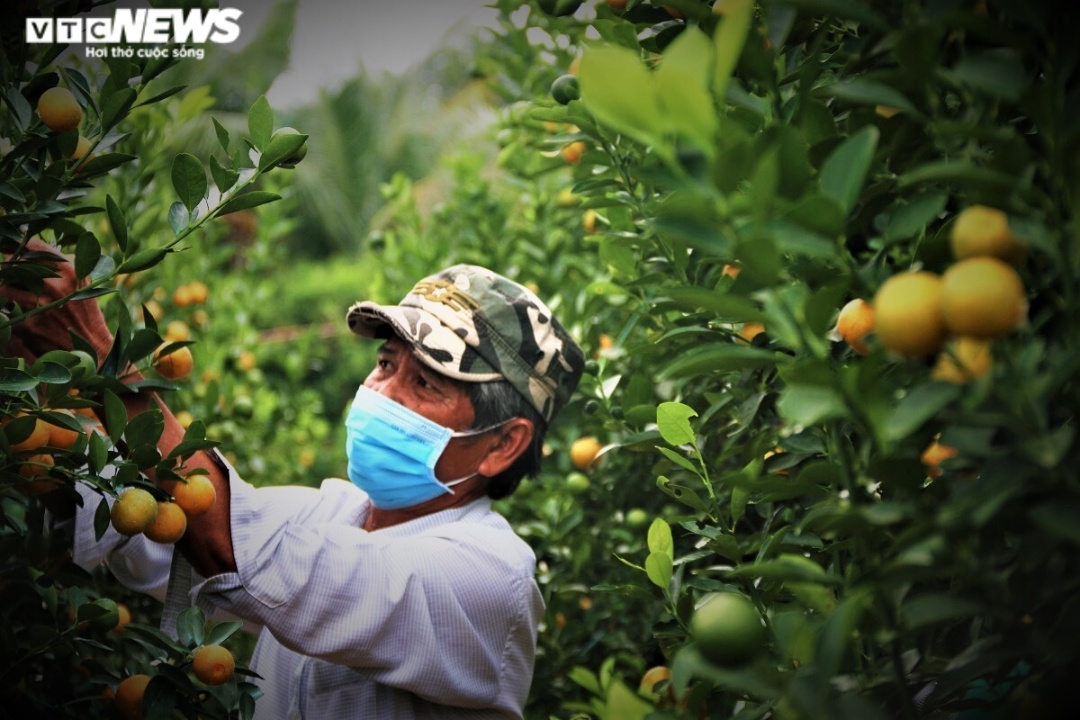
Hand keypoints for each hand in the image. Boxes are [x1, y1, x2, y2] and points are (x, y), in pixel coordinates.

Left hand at [1, 238, 112, 364]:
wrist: (90, 343)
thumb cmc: (85, 307)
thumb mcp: (83, 279)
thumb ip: (64, 261)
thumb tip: (37, 247)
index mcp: (70, 269)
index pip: (33, 245)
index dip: (18, 243)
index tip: (10, 243)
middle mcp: (55, 284)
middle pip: (16, 261)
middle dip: (9, 262)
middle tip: (7, 264)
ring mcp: (41, 303)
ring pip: (6, 282)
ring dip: (4, 280)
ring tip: (6, 280)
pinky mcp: (30, 320)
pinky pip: (8, 303)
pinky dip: (6, 297)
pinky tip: (8, 297)